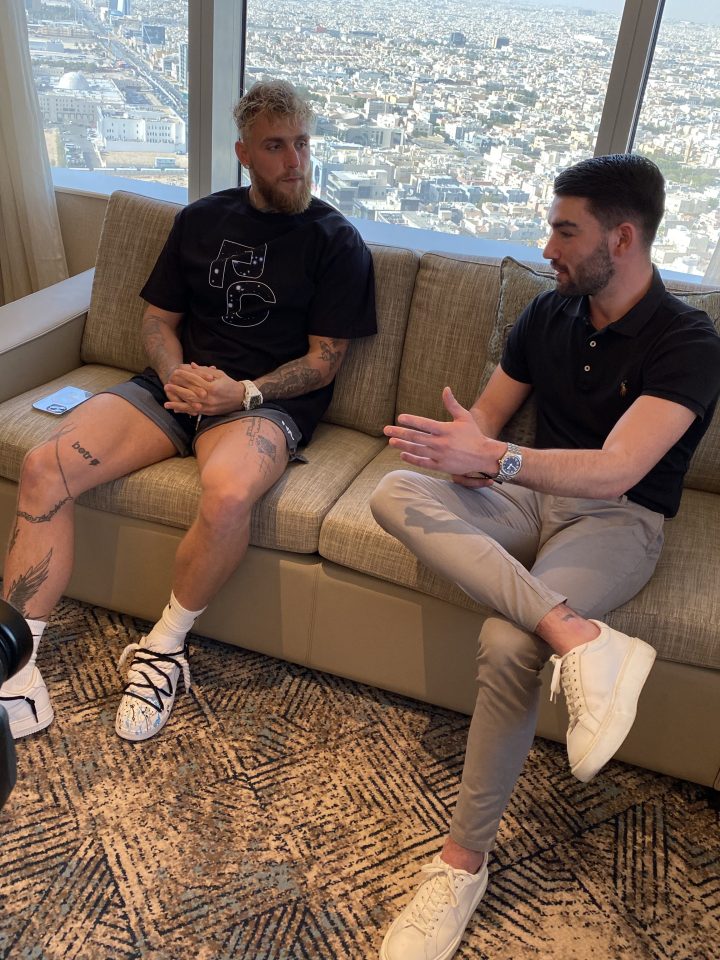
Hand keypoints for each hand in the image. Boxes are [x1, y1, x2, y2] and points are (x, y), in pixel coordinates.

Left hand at [164, 363, 244, 414]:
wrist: (240, 398)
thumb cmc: (229, 384)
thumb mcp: (219, 374)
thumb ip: (204, 370)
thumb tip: (190, 365)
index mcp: (212, 386)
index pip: (194, 379)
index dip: (184, 375)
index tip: (175, 371)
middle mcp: (209, 397)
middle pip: (190, 393)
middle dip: (177, 390)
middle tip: (166, 386)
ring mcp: (209, 406)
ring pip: (190, 405)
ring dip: (177, 404)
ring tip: (166, 403)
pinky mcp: (208, 412)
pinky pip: (194, 412)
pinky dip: (184, 411)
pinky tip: (175, 411)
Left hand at [384, 387, 503, 477]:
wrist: (484, 456)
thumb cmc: (474, 435)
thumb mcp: (464, 417)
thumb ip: (452, 404)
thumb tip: (445, 389)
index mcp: (446, 429)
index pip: (424, 423)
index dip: (411, 420)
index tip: (400, 418)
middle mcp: (441, 442)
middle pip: (416, 437)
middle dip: (400, 433)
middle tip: (386, 430)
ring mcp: (440, 455)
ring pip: (417, 449)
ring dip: (402, 445)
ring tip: (391, 441)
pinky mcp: (441, 466)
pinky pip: (423, 462)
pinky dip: (412, 458)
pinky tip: (403, 454)